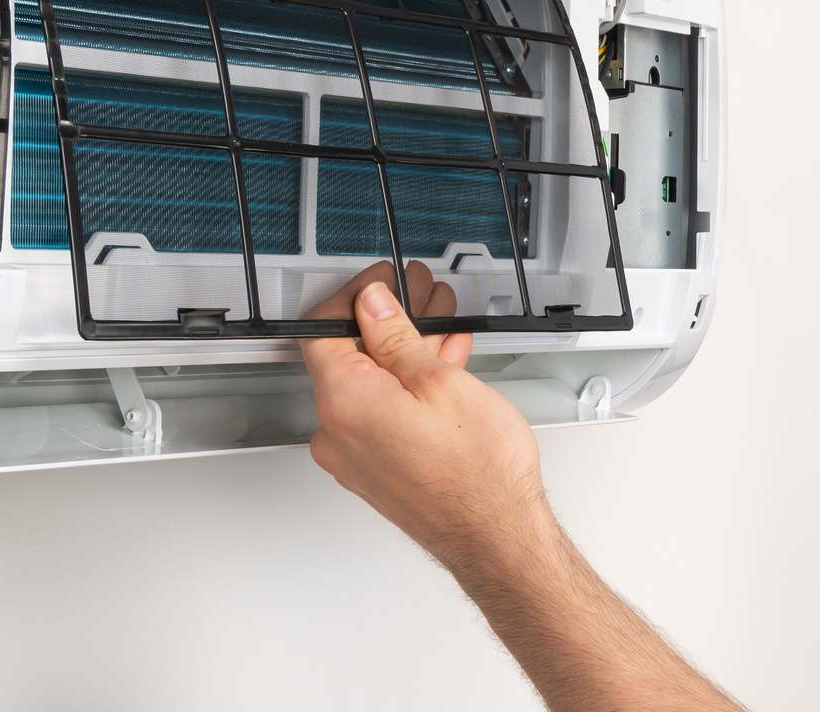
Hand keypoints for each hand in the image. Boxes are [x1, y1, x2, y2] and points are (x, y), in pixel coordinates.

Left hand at [300, 262, 553, 572]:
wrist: (498, 537)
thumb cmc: (479, 474)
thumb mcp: (441, 381)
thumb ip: (397, 337)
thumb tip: (372, 304)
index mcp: (344, 403)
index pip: (321, 330)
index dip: (354, 296)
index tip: (382, 282)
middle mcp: (336, 433)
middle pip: (349, 356)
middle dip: (389, 320)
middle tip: (423, 296)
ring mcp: (354, 456)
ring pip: (370, 384)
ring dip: (404, 352)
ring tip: (444, 329)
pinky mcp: (375, 470)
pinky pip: (380, 413)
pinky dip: (406, 387)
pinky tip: (441, 366)